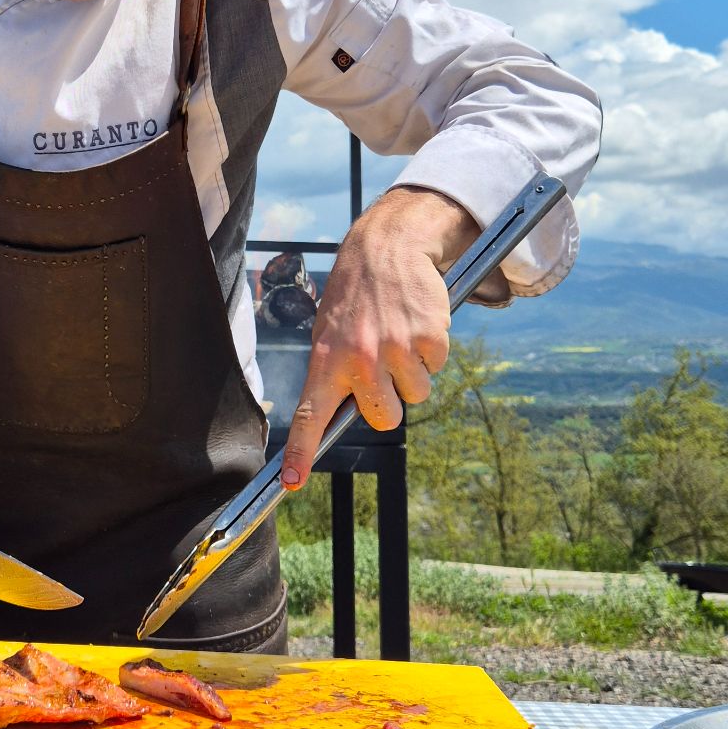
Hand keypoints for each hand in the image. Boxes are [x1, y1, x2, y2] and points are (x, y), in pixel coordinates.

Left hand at [280, 188, 496, 487]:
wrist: (386, 246)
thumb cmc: (354, 296)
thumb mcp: (329, 331)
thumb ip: (334, 372)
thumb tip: (339, 414)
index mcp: (326, 360)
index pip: (310, 416)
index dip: (300, 452)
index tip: (290, 482)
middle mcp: (359, 360)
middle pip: (384, 418)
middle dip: (389, 399)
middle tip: (383, 365)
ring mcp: (395, 350)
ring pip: (416, 394)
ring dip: (412, 372)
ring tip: (398, 336)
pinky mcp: (427, 338)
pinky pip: (437, 365)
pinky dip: (432, 349)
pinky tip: (415, 322)